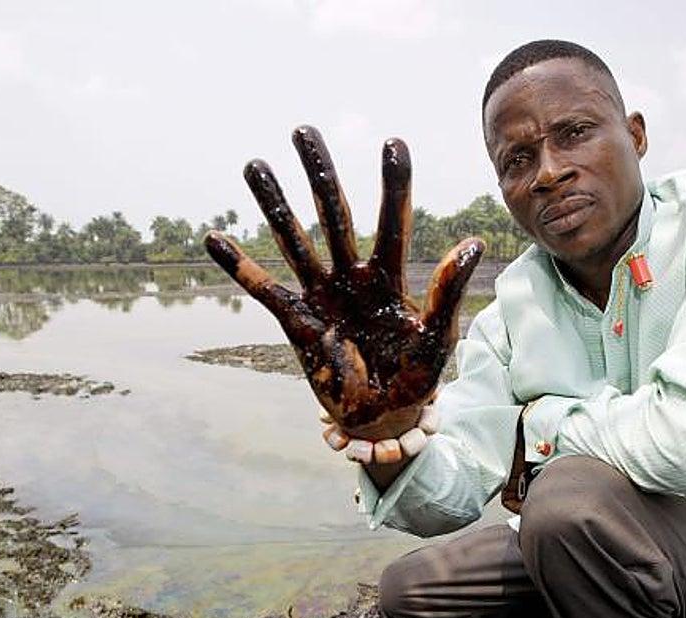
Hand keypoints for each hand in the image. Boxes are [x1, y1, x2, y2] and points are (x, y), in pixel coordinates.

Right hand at [204, 126, 483, 440]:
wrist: (384, 418)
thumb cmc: (417, 377)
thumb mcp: (437, 336)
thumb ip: (446, 292)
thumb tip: (471, 244)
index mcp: (390, 277)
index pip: (392, 221)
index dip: (393, 184)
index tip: (393, 143)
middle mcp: (352, 277)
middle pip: (333, 214)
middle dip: (318, 174)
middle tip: (303, 131)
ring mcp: (321, 297)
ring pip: (294, 241)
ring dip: (274, 204)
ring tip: (255, 165)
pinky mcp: (297, 323)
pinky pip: (264, 290)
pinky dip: (239, 267)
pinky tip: (214, 237)